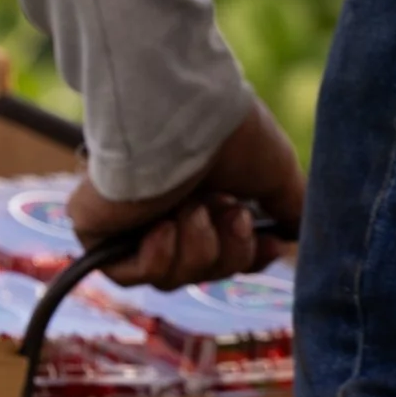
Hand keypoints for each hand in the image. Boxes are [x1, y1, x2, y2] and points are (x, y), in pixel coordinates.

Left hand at [68, 98, 304, 290]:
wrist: (183, 117)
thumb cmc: (229, 136)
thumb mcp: (275, 174)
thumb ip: (288, 206)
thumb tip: (298, 233)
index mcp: (201, 194)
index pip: (223, 252)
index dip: (248, 257)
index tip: (272, 245)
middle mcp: (164, 208)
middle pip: (202, 271)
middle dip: (225, 250)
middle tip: (228, 211)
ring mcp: (129, 223)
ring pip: (171, 279)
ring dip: (195, 248)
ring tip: (193, 208)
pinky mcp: (97, 233)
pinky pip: (131, 276)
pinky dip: (157, 258)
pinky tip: (163, 226)